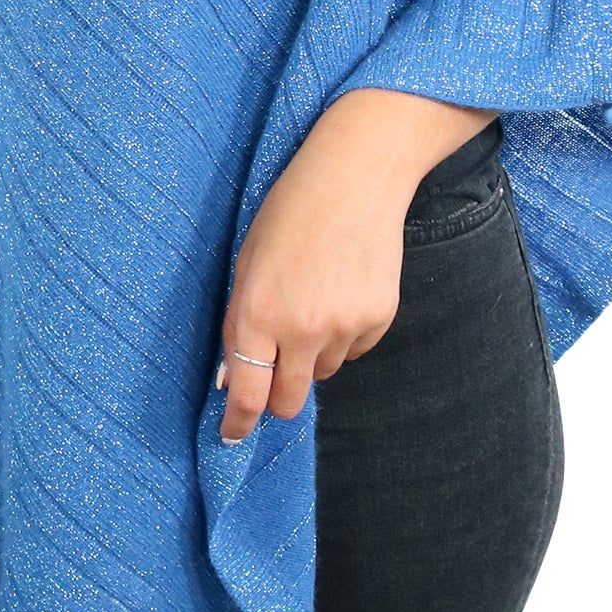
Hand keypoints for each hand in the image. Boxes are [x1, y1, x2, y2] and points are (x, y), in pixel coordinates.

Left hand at [216, 89, 496, 441]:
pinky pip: (354, 349)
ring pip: (323, 372)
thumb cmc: (290, 210)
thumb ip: (240, 321)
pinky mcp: (378, 319)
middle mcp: (301, 328)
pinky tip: (342, 288)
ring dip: (312, 354)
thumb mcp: (247, 261)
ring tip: (314, 298)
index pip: (247, 393)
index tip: (233, 436)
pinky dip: (344, 334)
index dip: (239, 423)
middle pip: (289, 402)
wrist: (356, 175)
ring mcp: (344, 325)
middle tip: (277, 369)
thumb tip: (235, 376)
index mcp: (258, 312)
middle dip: (279, 396)